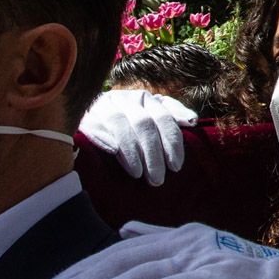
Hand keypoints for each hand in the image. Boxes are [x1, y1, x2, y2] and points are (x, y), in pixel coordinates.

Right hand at [78, 89, 194, 186]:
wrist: (91, 111)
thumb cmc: (130, 118)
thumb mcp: (153, 113)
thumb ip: (173, 114)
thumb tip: (192, 121)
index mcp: (145, 99)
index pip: (164, 118)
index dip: (171, 142)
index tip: (176, 166)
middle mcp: (126, 99)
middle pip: (144, 125)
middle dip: (152, 154)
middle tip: (157, 179)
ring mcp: (105, 106)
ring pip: (121, 126)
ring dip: (130, 151)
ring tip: (138, 174)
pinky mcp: (86, 116)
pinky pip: (95, 126)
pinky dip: (104, 138)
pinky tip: (113, 153)